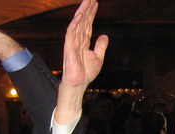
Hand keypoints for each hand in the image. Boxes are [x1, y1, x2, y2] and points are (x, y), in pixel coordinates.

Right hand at [56, 0, 108, 122]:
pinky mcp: (69, 47)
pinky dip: (75, 23)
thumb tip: (104, 36)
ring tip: (87, 2)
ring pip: (77, 23)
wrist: (79, 84)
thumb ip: (101, 46)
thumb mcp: (98, 58)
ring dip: (82, 12)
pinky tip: (80, 15)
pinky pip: (71, 33)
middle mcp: (77, 39)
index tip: (95, 3)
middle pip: (82, 21)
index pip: (87, 24)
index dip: (91, 13)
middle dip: (87, 8)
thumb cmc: (86, 73)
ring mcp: (72, 42)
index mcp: (83, 41)